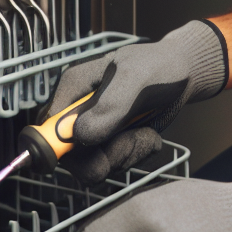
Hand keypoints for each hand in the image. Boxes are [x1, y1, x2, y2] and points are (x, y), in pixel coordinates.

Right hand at [49, 20, 227, 184]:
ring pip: (95, 165)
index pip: (48, 130)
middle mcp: (78, 111)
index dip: (62, 149)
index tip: (94, 152)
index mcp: (73, 88)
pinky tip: (148, 136)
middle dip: (105, 156)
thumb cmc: (159, 66)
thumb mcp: (137, 78)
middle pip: (71, 157)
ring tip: (146, 133)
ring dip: (126, 154)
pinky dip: (136, 155)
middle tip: (133, 140)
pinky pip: (115, 164)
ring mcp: (95, 129)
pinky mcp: (111, 142)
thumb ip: (110, 106)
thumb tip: (81, 136)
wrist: (183, 74)